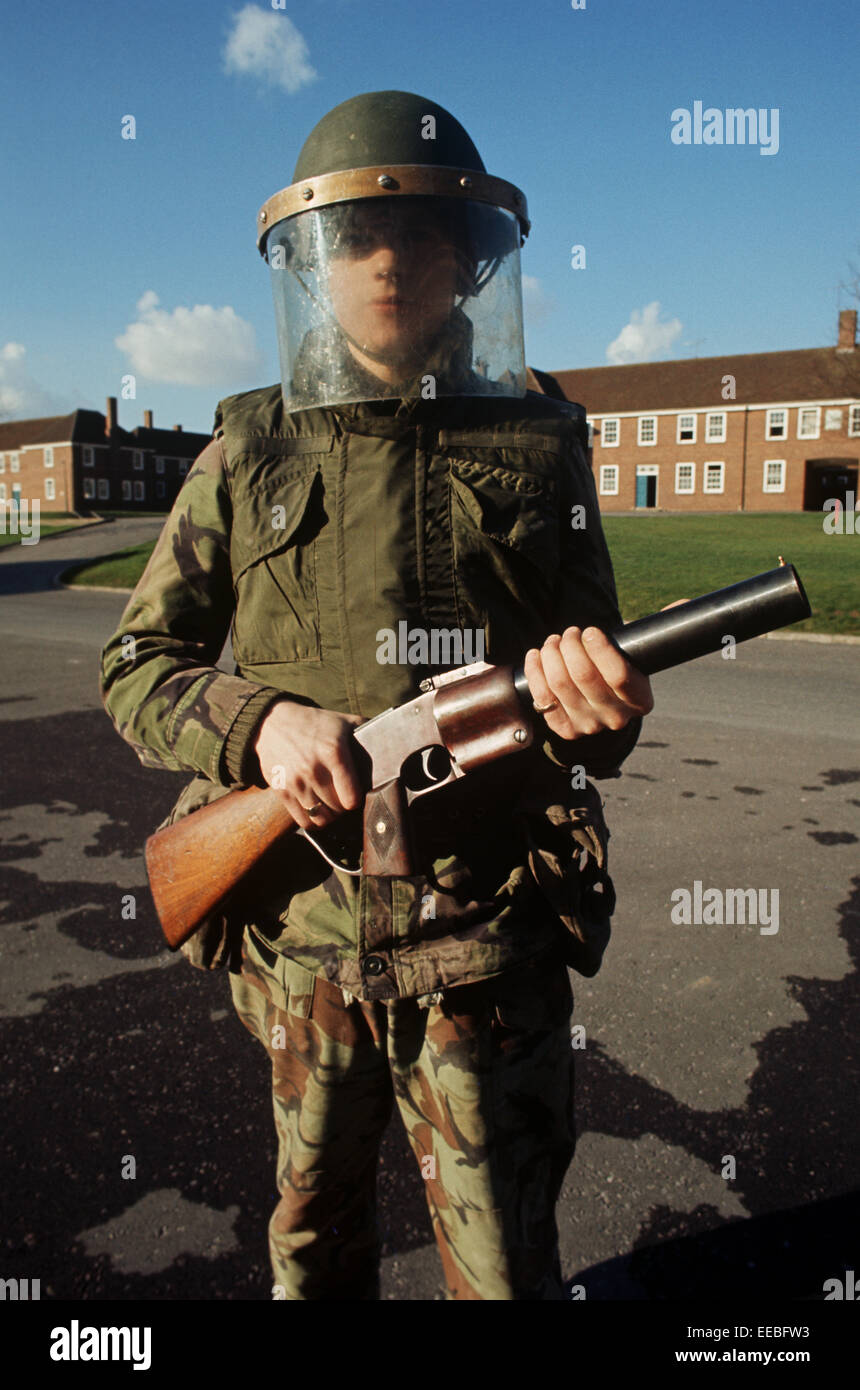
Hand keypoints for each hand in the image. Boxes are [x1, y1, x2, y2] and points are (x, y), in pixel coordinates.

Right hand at [254, 703, 364, 829]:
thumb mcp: (343, 721)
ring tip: (331, 803)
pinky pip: (304, 821)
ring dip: (330, 815)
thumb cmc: (314, 724)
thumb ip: (367, 730)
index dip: (358, 799)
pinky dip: (313, 821)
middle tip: (344, 797)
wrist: (272, 723)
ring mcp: (295, 782)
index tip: (357, 793)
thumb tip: (393, 739)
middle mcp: (313, 769)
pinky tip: (317, 809)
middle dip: (344, 806)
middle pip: (338, 809)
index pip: (351, 797)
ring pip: (322, 818)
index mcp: (333, 753)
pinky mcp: (281, 791)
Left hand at [524, 626, 653, 741]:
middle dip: (571, 645)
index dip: (600, 649)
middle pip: (583, 675)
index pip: (618, 676)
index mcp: (640, 700)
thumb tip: (629, 619)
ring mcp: (589, 725)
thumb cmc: (615, 667)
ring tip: (554, 642)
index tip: (589, 631)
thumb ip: (627, 642)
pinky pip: (542, 697)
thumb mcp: (631, 656)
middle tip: (570, 633)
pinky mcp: (566, 729)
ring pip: (560, 683)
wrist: (603, 700)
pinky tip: (536, 655)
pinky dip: (534, 671)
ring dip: (551, 654)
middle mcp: (616, 717)